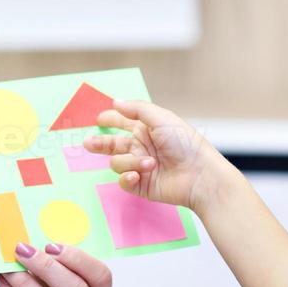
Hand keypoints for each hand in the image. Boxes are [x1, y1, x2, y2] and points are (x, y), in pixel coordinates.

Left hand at [0, 244, 112, 286]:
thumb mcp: (68, 280)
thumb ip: (60, 265)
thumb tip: (35, 244)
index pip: (100, 276)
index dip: (77, 258)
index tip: (51, 245)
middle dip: (47, 267)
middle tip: (24, 251)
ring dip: (25, 281)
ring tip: (9, 267)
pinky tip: (4, 280)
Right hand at [83, 99, 226, 212]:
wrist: (199, 176)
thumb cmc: (185, 144)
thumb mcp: (162, 118)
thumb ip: (137, 109)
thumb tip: (115, 102)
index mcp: (147, 129)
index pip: (123, 122)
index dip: (110, 119)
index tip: (99, 119)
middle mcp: (141, 147)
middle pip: (112, 144)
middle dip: (99, 143)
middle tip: (88, 143)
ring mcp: (140, 167)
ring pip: (117, 162)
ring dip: (130, 162)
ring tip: (149, 163)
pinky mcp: (140, 185)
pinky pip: (123, 180)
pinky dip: (128, 177)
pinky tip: (138, 175)